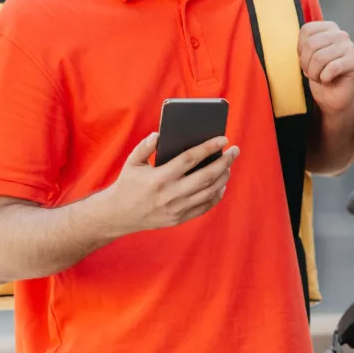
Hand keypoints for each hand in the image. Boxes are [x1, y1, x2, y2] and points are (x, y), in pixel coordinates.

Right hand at [98, 132, 238, 236]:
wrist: (119, 215)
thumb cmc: (128, 184)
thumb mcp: (132, 162)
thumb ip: (145, 147)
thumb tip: (160, 134)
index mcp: (159, 177)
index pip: (189, 159)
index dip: (208, 147)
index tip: (223, 139)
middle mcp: (170, 194)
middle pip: (206, 176)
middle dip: (224, 162)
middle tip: (234, 151)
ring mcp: (177, 208)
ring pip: (209, 192)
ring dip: (223, 177)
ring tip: (229, 165)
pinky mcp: (179, 218)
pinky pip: (204, 207)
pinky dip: (216, 195)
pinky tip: (221, 184)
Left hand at [299, 21, 353, 113]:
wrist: (333, 98)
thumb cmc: (319, 75)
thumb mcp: (306, 56)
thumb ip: (304, 43)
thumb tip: (292, 37)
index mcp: (328, 28)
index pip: (306, 30)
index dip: (301, 49)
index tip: (307, 60)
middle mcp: (340, 34)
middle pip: (311, 44)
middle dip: (306, 63)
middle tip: (312, 72)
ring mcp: (350, 47)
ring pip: (320, 57)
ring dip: (315, 73)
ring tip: (320, 76)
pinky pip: (332, 68)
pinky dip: (325, 78)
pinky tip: (328, 80)